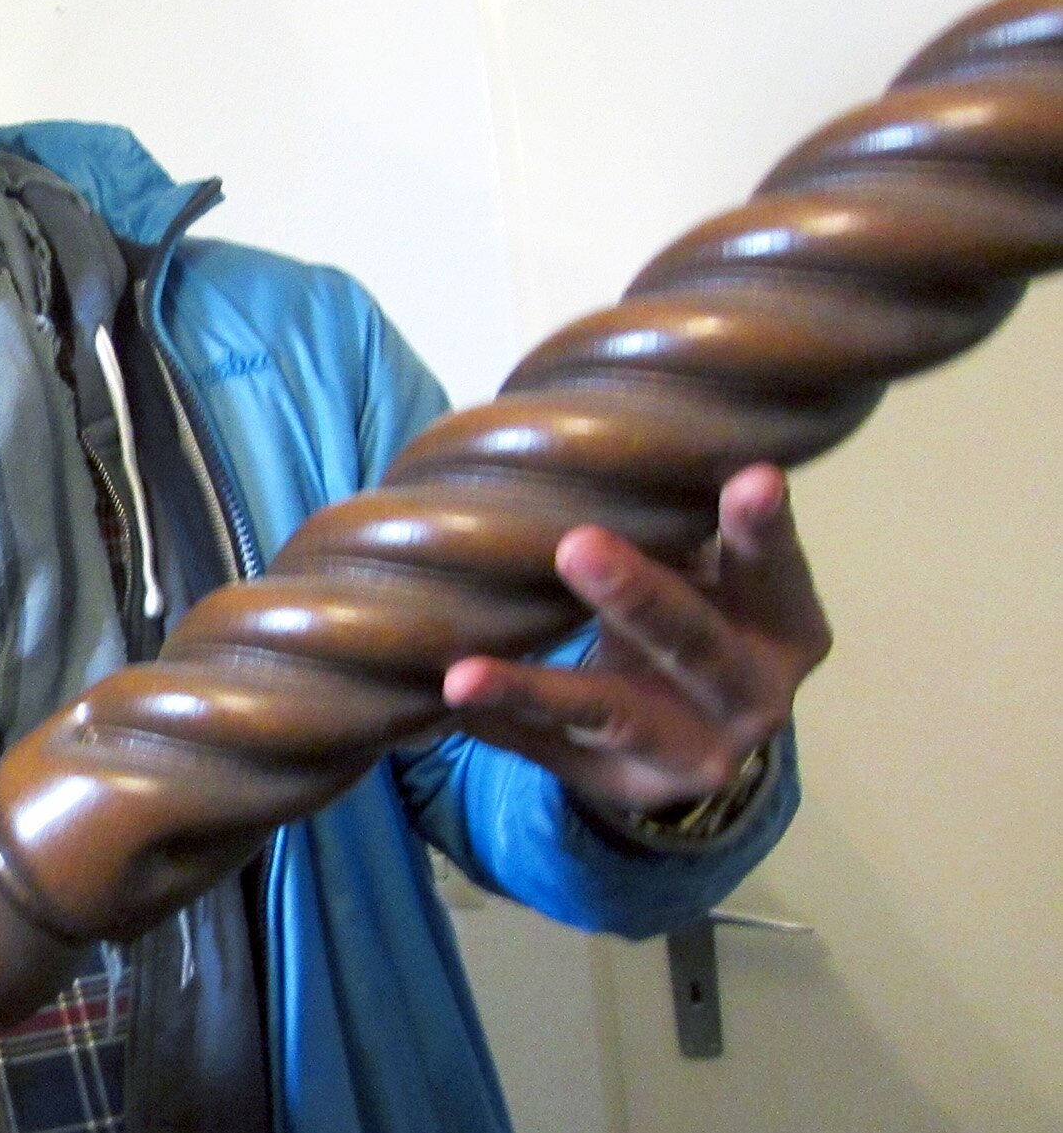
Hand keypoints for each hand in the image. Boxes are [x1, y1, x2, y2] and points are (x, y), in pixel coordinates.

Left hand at [440, 463, 832, 813]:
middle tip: (577, 545)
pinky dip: (492, 724)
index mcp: (785, 629)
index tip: (752, 478)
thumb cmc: (699, 619)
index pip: (774, 574)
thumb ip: (685, 530)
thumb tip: (611, 438)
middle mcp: (750, 698)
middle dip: (636, 595)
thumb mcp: (714, 579)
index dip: (761, 531)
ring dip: (534, 689)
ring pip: (606, 714)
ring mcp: (685, 751)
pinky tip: (439, 705)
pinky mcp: (617, 785)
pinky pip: (542, 753)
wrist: (695, 742)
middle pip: (693, 644)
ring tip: (466, 674)